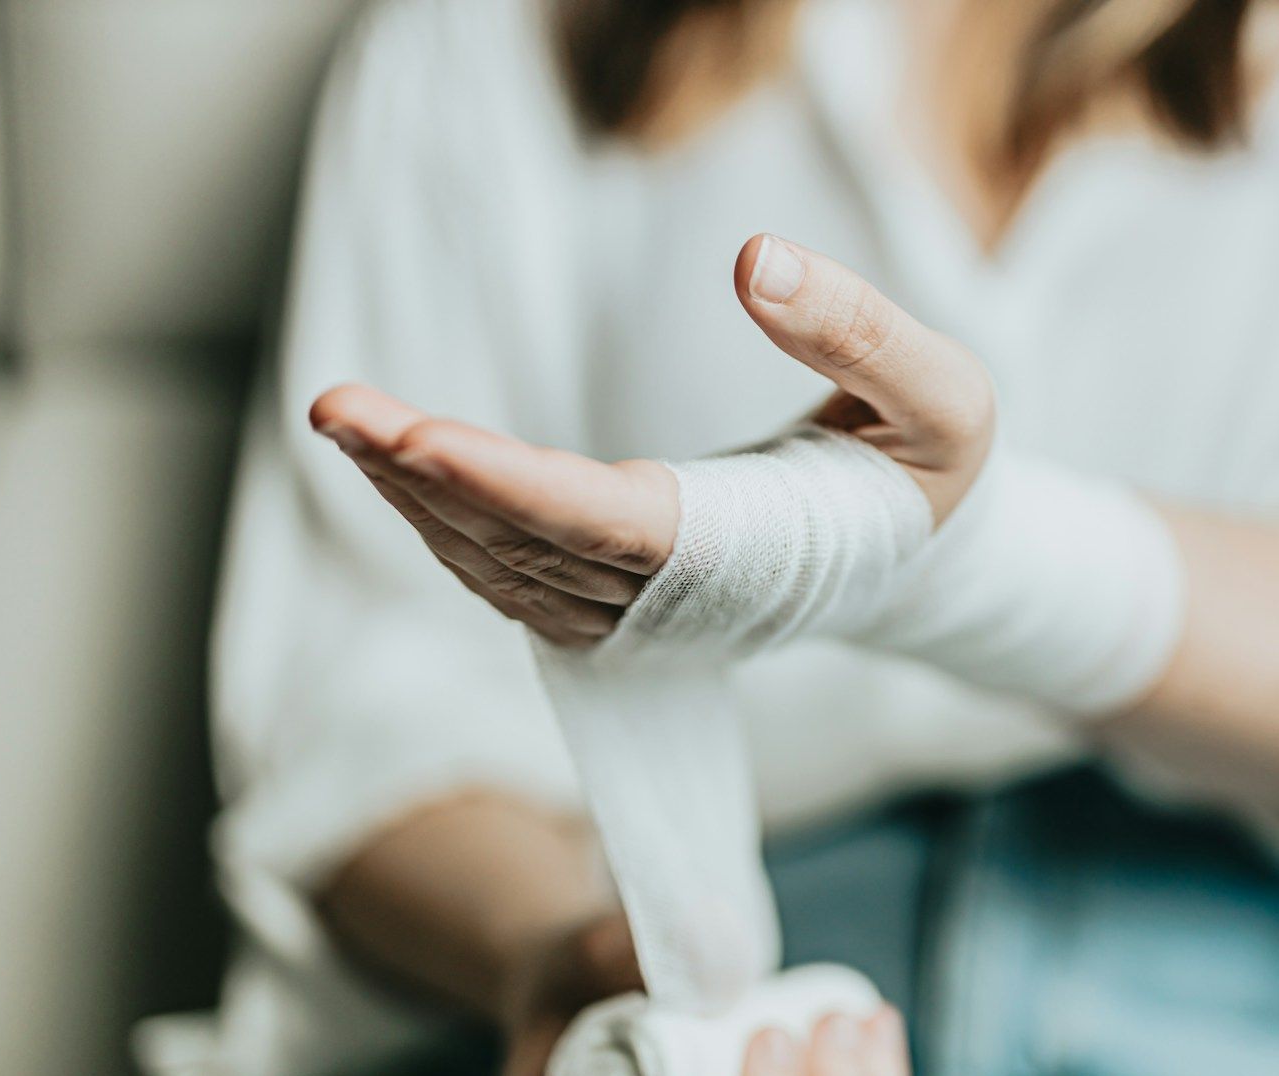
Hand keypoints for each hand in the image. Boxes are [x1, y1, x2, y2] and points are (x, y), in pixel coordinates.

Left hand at [309, 233, 994, 647]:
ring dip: (416, 496)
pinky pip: (511, 571)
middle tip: (337, 406)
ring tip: (346, 420)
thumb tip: (754, 259)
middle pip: (524, 543)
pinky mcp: (613, 601)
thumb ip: (860, 331)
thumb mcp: (941, 396)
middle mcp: (671, 598)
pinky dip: (446, 521)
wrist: (922, 560)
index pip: (604, 524)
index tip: (418, 437)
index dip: (509, 485)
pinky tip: (398, 465)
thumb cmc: (929, 474)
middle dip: (422, 474)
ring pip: (502, 565)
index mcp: (740, 551)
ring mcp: (635, 612)